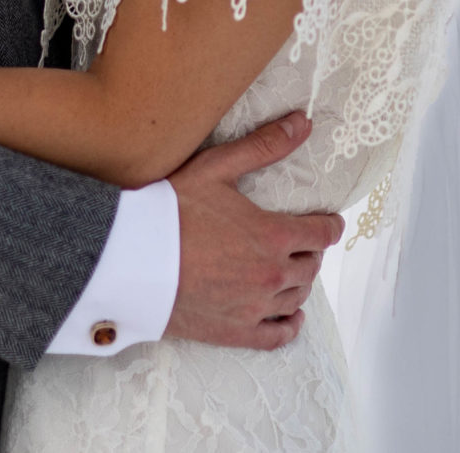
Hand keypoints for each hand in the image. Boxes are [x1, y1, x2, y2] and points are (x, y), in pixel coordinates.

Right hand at [164, 112, 342, 350]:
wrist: (130, 259)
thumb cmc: (170, 209)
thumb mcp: (217, 168)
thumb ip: (264, 146)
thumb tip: (304, 122)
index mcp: (274, 236)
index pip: (322, 233)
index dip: (329, 225)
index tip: (329, 222)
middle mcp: (272, 276)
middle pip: (311, 266)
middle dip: (310, 251)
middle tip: (302, 242)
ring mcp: (254, 308)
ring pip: (296, 297)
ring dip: (300, 282)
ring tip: (291, 270)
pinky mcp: (234, 332)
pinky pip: (277, 336)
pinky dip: (290, 326)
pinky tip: (291, 316)